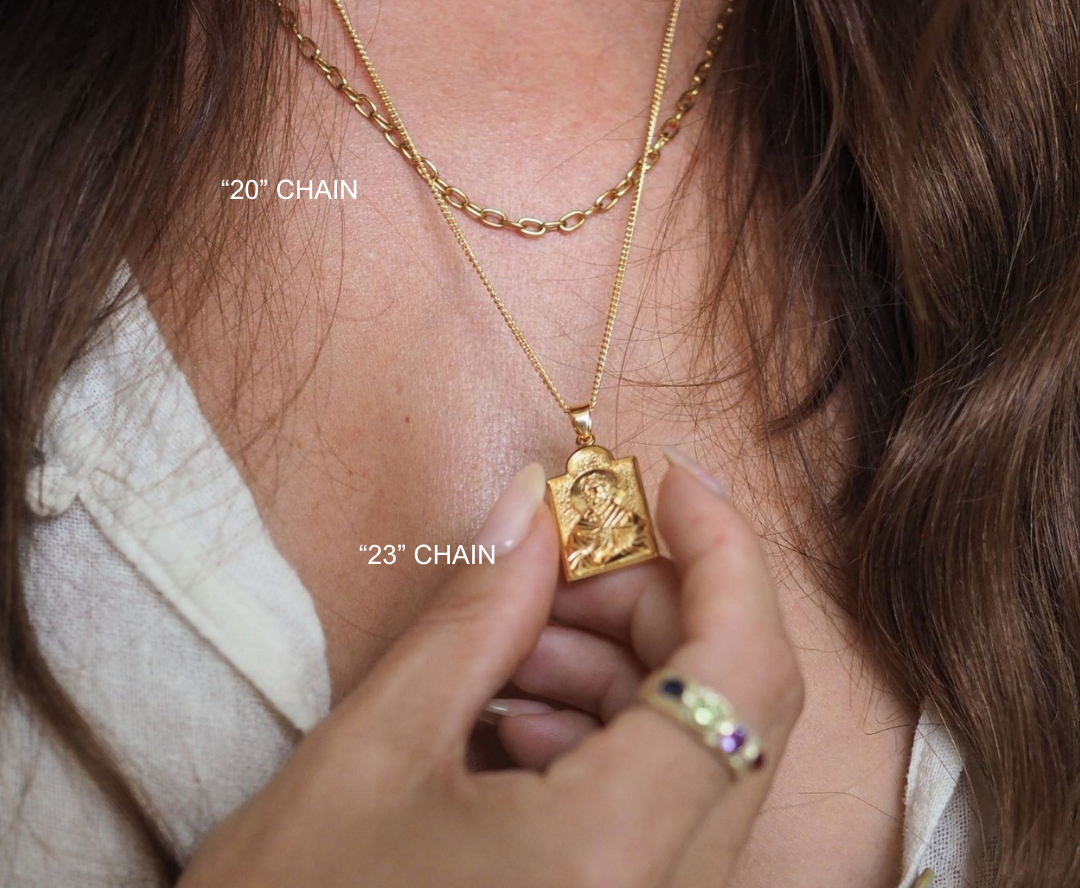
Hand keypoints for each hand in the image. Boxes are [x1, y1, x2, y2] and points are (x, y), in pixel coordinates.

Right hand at [178, 455, 803, 887]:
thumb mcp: (371, 751)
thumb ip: (477, 613)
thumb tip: (533, 505)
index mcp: (614, 861)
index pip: (746, 670)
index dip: (725, 549)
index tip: (669, 479)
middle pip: (736, 704)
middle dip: (655, 604)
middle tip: (555, 567)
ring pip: (709, 757)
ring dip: (628, 672)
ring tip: (515, 650)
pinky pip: (675, 813)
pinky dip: (617, 742)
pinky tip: (519, 725)